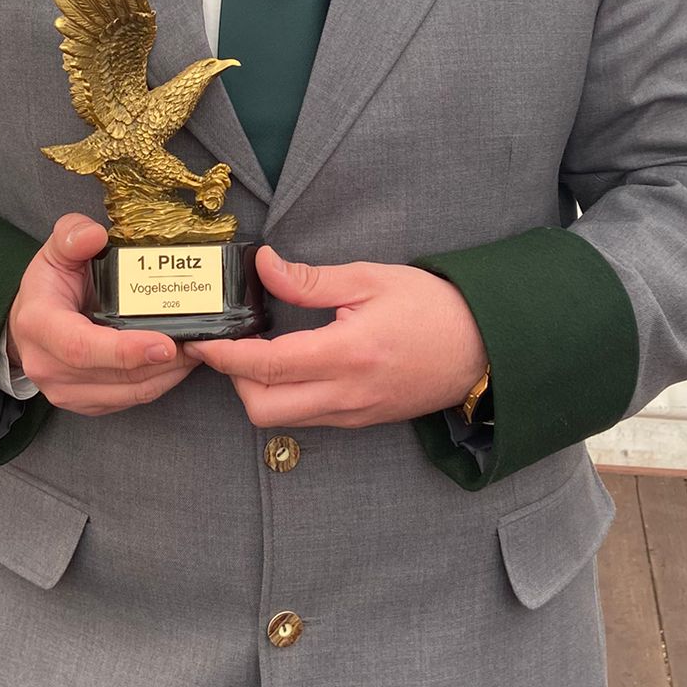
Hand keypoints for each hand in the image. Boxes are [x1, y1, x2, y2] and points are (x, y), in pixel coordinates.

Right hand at [7, 214, 197, 414]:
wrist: (28, 326)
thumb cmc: (48, 287)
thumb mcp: (55, 252)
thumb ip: (72, 236)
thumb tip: (94, 235)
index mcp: (40, 325)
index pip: (82, 347)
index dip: (125, 350)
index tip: (166, 345)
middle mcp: (48, 366)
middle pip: (114, 375)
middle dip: (163, 363)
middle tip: (199, 341)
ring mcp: (66, 391)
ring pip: (128, 393)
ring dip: (168, 374)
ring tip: (196, 348)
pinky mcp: (86, 403)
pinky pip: (130, 400)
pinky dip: (159, 382)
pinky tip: (179, 362)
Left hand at [190, 246, 486, 428]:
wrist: (485, 347)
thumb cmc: (432, 306)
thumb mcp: (370, 279)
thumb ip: (310, 280)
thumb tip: (264, 265)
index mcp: (348, 354)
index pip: (268, 365)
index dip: (226, 356)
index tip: (201, 342)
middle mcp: (347, 394)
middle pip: (263, 409)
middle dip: (235, 381)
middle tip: (232, 346)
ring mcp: (354, 414)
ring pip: (282, 420)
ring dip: (260, 391)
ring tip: (259, 353)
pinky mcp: (361, 421)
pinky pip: (308, 419)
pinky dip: (287, 398)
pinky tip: (291, 366)